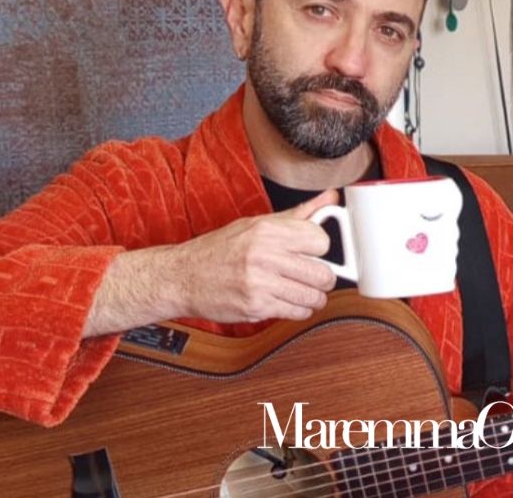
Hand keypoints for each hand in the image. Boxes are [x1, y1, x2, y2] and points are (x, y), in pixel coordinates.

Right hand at [172, 189, 339, 322]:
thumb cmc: (220, 249)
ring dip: (313, 297)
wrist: (183, 277)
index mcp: (266, 230)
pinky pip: (297, 313)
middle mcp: (264, 255)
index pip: (320, 241)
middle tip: (313, 276)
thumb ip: (297, 215)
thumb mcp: (255, 224)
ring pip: (314, 297)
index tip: (314, 252)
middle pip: (322, 273)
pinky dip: (299, 310)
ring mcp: (260, 283)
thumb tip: (330, 198)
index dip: (321, 248)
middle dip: (323, 277)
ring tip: (301, 290)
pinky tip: (288, 301)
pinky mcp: (256, 307)